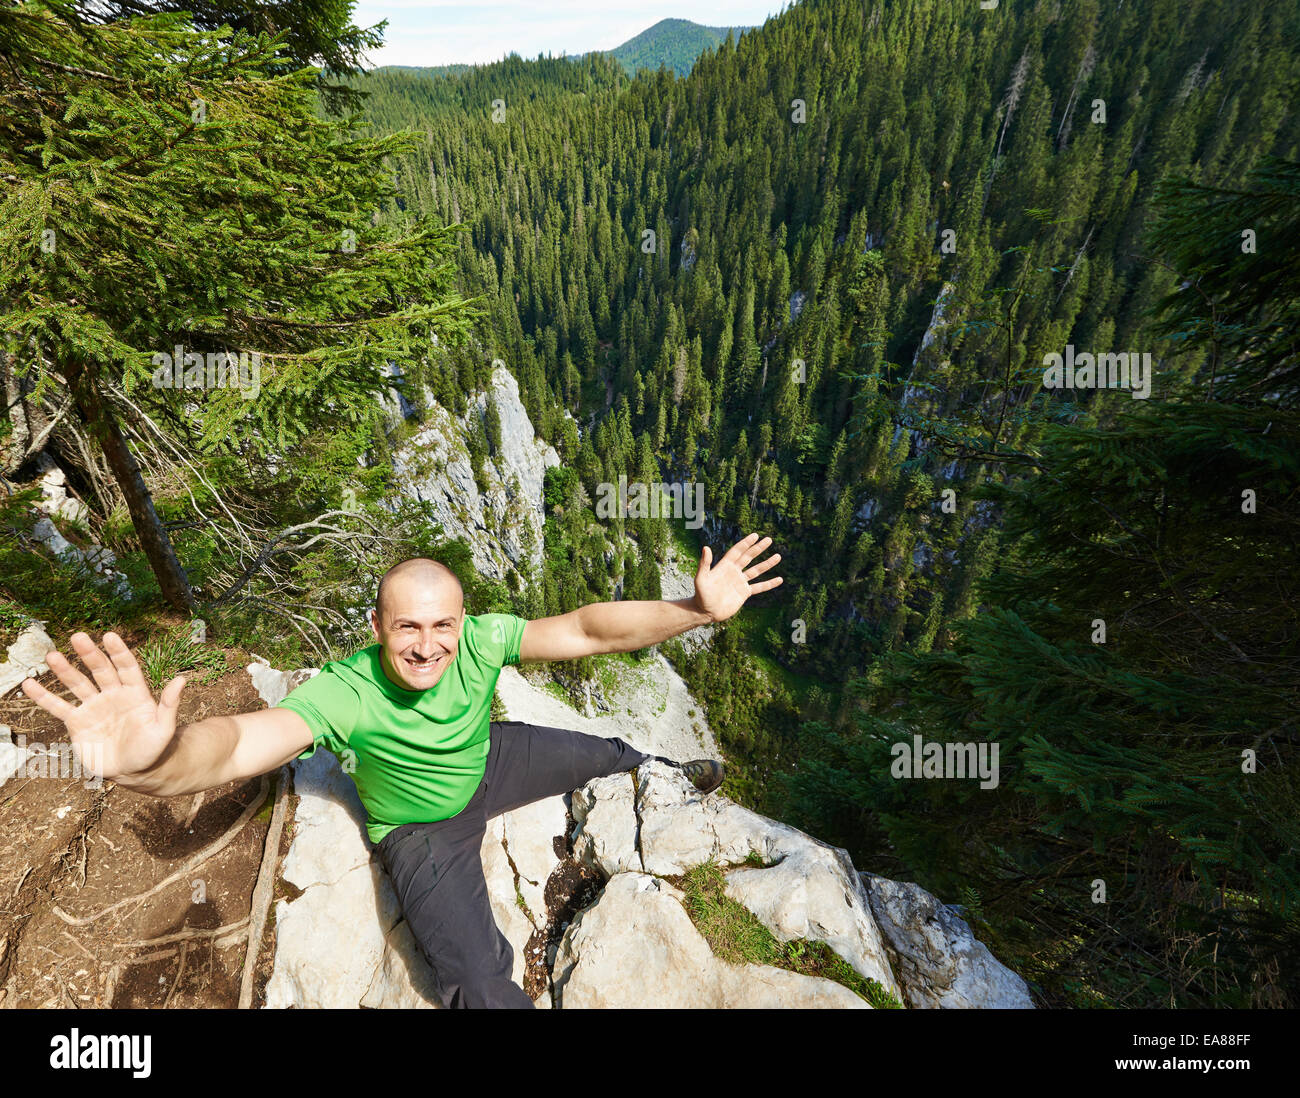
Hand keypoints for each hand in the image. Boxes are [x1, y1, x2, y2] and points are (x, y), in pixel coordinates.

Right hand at [19, 631, 188, 782]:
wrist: (134, 770)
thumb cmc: (153, 749)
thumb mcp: (164, 729)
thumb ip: (169, 705)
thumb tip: (183, 679)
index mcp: (135, 693)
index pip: (127, 667)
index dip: (119, 652)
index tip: (109, 636)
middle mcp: (113, 695)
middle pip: (100, 670)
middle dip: (89, 654)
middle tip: (78, 636)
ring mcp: (94, 707)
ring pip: (77, 684)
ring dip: (65, 670)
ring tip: (52, 655)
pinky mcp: (77, 723)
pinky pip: (58, 707)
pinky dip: (44, 697)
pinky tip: (29, 684)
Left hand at [693, 533, 782, 623]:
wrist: (705, 612)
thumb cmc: (701, 595)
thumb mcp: (701, 579)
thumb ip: (704, 564)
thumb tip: (705, 548)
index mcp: (725, 566)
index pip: (737, 551)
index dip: (746, 543)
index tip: (755, 535)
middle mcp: (734, 572)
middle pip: (749, 557)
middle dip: (758, 548)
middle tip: (769, 540)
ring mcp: (740, 582)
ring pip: (756, 571)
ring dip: (767, 564)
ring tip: (778, 556)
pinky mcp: (744, 593)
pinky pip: (759, 587)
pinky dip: (769, 584)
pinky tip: (779, 579)